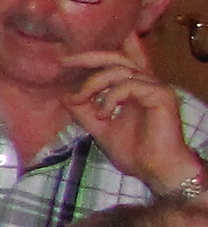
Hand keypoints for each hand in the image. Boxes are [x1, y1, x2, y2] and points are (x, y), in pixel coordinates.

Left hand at [60, 39, 201, 192]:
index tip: (65, 60)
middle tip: (65, 62)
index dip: (95, 56)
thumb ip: (85, 111)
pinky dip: (110, 98)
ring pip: (119, 71)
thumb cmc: (134, 152)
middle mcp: (147, 84)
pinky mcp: (161, 95)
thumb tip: (66, 96)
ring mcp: (156, 87)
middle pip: (118, 58)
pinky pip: (129, 85)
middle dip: (89, 57)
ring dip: (93, 84)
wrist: (154, 170)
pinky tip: (104, 114)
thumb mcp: (100, 128)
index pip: (119, 63)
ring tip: (81, 101)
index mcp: (134, 89)